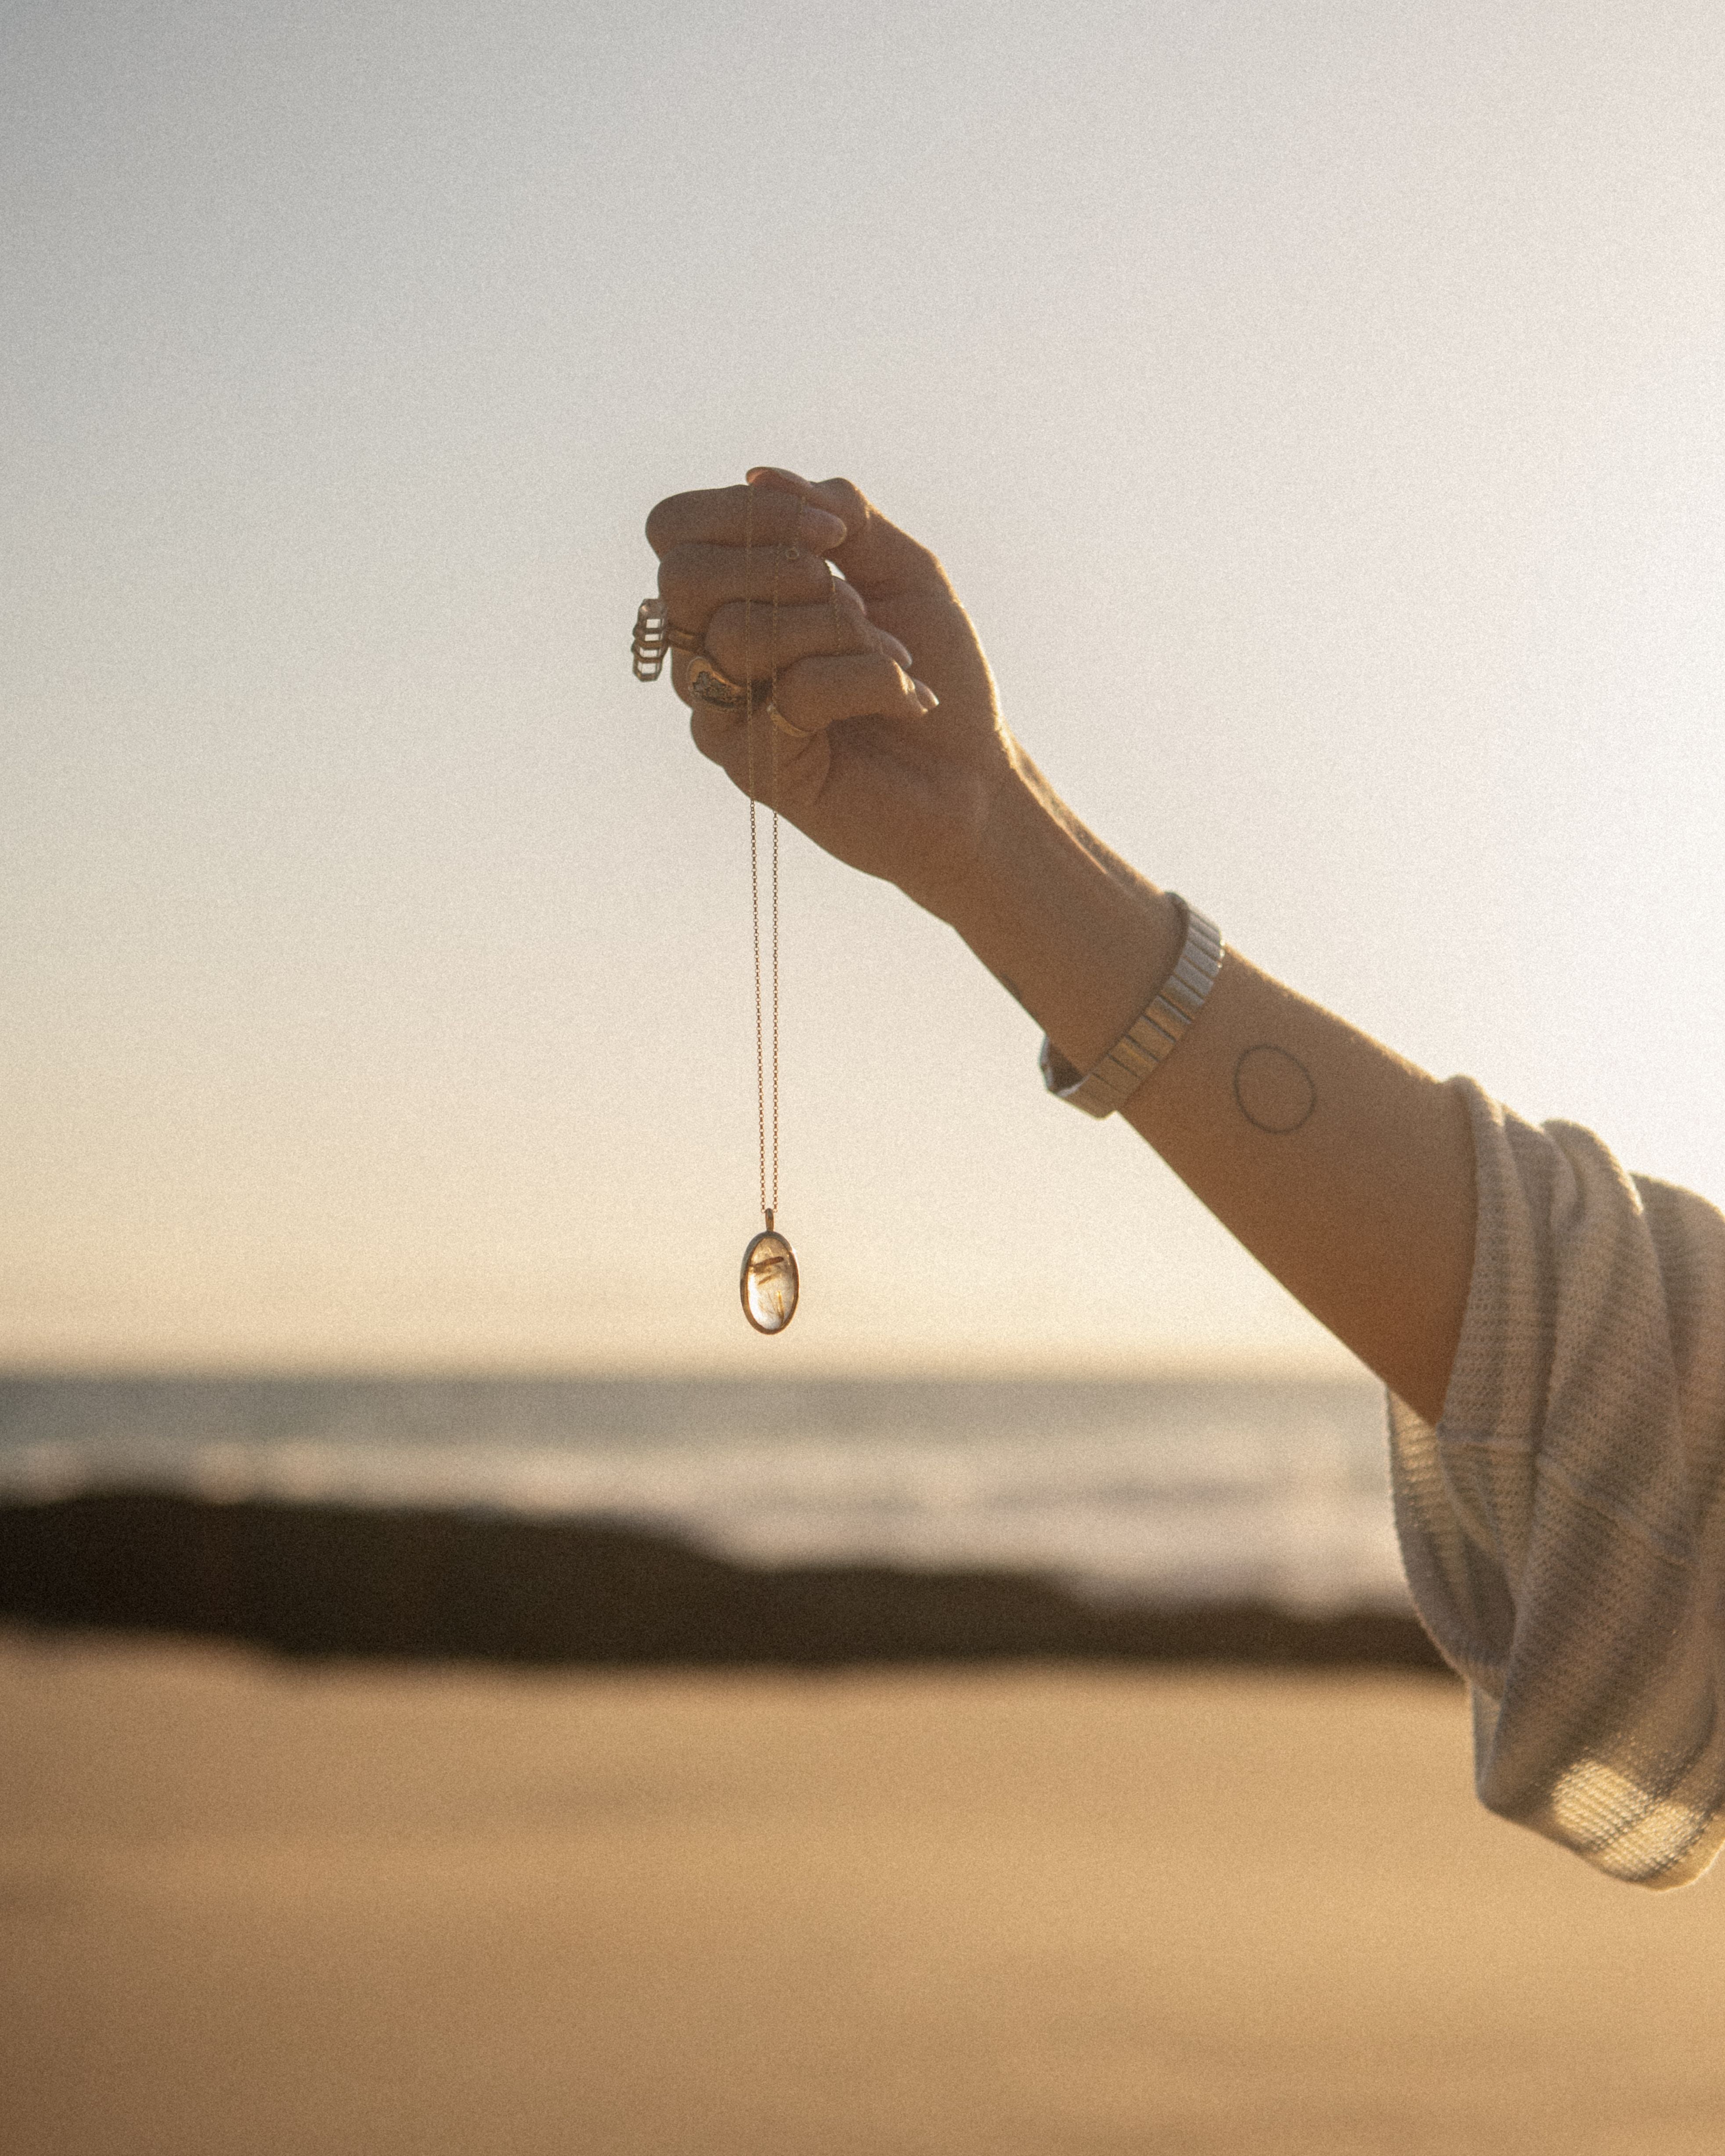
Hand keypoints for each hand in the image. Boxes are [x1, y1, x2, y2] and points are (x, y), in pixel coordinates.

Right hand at [644, 469, 1016, 919]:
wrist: (973, 774)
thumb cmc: (933, 669)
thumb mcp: (901, 568)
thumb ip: (840, 514)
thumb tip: (760, 475)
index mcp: (733, 593)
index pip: (676, 529)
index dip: (745, 513)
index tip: (833, 535)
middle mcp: (708, 650)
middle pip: (681, 576)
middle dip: (779, 566)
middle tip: (852, 594)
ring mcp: (722, 711)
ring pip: (739, 632)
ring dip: (840, 630)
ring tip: (894, 657)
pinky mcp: (750, 766)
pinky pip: (793, 691)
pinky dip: (868, 680)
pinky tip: (908, 700)